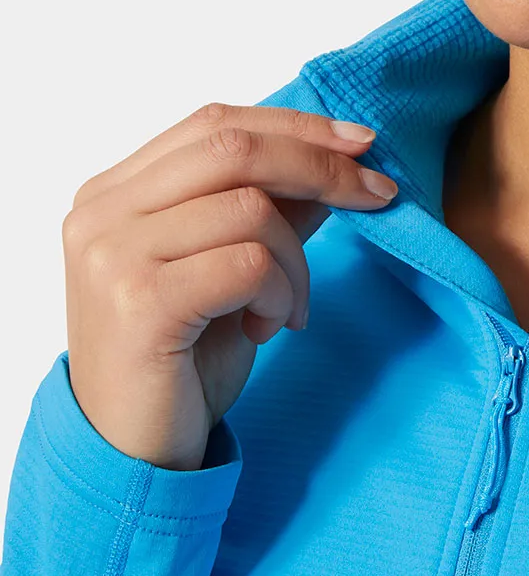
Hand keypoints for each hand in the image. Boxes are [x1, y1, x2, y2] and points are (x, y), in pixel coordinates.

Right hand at [61, 102, 397, 470]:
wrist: (134, 452)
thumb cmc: (183, 361)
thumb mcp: (234, 274)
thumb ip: (269, 215)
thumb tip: (334, 168)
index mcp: (116, 192)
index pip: (215, 123)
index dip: (296, 126)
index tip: (362, 143)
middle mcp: (102, 212)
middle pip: (234, 147)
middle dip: (322, 167)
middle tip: (380, 195)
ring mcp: (114, 253)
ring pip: (250, 208)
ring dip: (298, 262)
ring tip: (290, 310)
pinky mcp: (138, 301)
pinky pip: (249, 264)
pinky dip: (282, 294)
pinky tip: (268, 329)